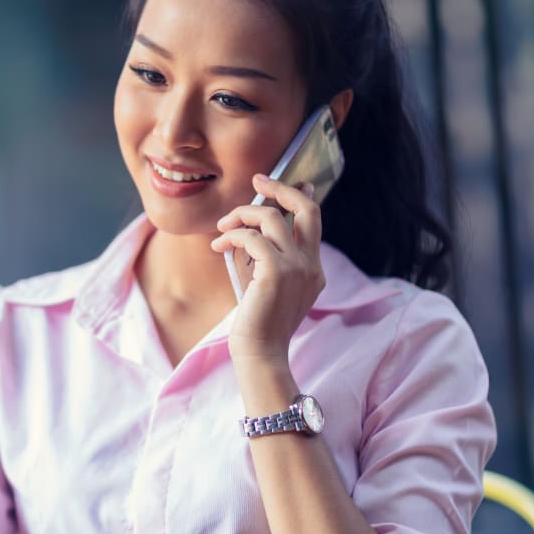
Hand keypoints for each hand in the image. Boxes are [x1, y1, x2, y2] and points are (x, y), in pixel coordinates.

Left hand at [210, 174, 325, 370]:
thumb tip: (254, 235)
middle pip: (306, 208)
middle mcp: (311, 265)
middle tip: (258, 180)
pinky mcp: (276, 271)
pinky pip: (252, 237)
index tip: (286, 183)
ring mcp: (297, 267)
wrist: (261, 353)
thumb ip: (271, 262)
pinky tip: (219, 246)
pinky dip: (233, 236)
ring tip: (222, 227)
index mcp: (314, 270)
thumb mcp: (271, 288)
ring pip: (271, 218)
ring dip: (242, 215)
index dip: (299, 197)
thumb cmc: (259, 325)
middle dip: (280, 189)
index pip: (312, 221)